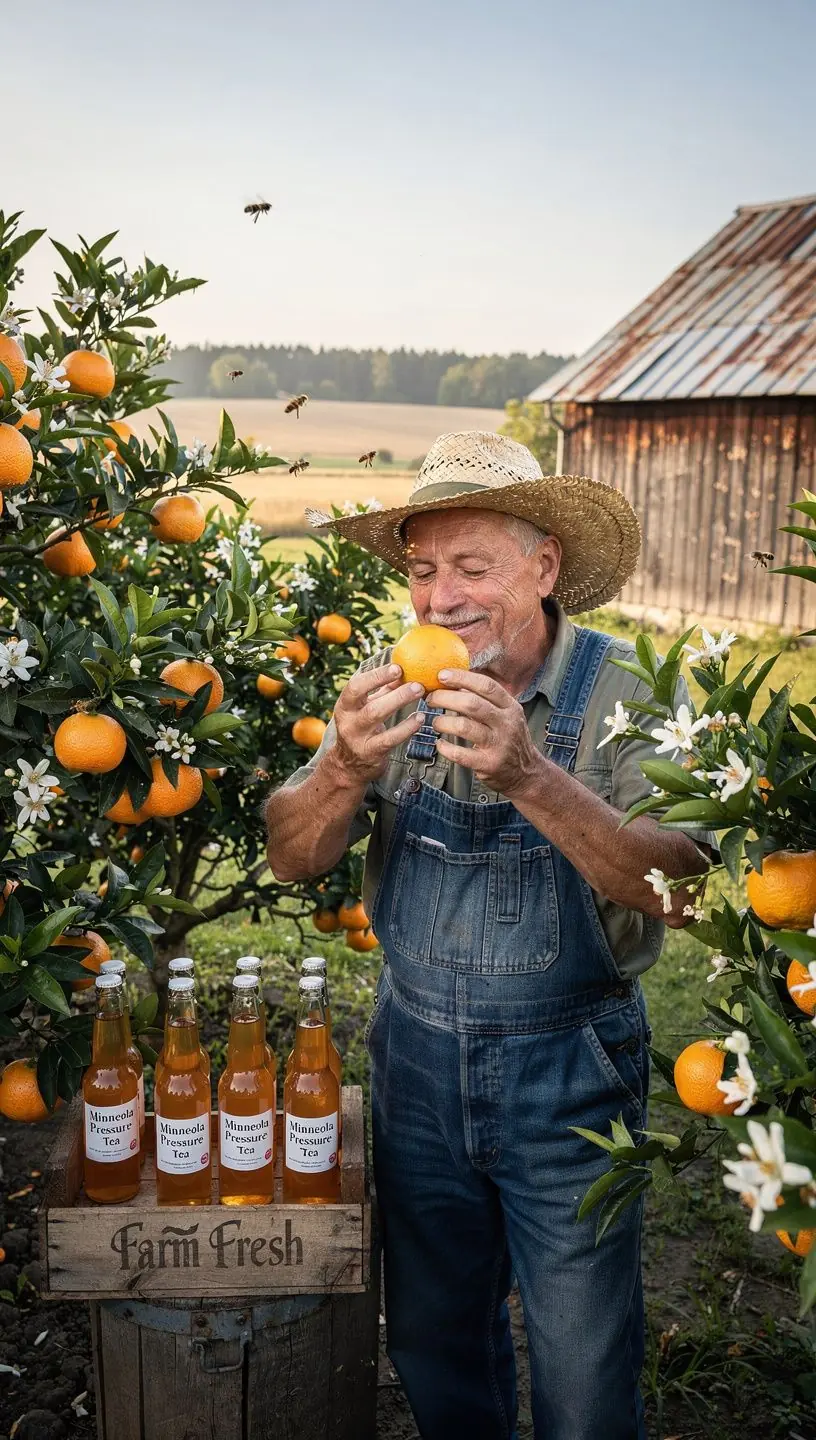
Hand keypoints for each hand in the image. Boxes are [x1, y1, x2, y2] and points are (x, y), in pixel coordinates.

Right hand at [333, 664, 423, 783]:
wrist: (349, 766)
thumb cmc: (361, 728)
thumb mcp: (366, 707)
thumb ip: (383, 690)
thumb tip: (405, 670)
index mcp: (345, 705)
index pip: (356, 686)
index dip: (376, 676)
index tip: (397, 667)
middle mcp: (348, 721)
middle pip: (370, 703)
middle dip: (394, 692)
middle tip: (417, 683)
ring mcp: (358, 738)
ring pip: (378, 717)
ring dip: (400, 703)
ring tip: (420, 694)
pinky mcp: (371, 753)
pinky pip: (390, 739)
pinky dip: (406, 728)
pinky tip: (419, 719)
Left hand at [425, 669, 541, 795]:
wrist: (526, 772)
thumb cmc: (510, 738)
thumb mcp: (506, 715)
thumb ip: (485, 700)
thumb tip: (457, 683)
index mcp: (510, 707)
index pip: (486, 686)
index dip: (462, 678)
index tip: (442, 675)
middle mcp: (506, 724)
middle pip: (472, 704)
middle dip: (445, 698)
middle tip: (431, 699)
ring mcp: (498, 745)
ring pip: (464, 727)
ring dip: (442, 722)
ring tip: (435, 722)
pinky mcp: (489, 764)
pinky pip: (460, 754)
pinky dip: (445, 748)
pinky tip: (440, 744)